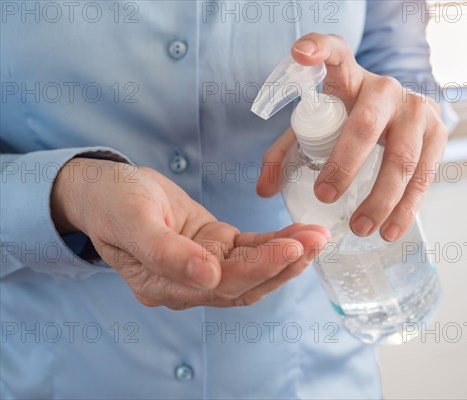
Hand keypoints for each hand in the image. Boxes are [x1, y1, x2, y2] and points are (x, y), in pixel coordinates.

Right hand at [51, 158, 328, 309]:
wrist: (107, 187)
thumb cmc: (112, 201)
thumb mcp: (133, 220)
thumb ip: (165, 253)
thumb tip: (207, 278)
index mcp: (164, 285)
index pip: (222, 285)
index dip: (260, 268)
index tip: (291, 248)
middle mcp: (188, 284)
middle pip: (246, 281)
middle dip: (284, 262)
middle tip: (318, 240)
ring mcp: (204, 266)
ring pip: (253, 268)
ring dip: (287, 254)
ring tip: (317, 237)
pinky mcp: (215, 246)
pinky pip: (250, 248)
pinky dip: (275, 242)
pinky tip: (298, 234)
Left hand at [257, 33, 447, 241]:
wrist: (400, 114)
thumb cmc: (348, 120)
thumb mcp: (316, 127)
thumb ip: (285, 154)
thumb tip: (264, 191)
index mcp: (349, 78)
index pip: (334, 51)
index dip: (318, 48)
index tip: (299, 55)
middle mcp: (386, 88)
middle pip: (366, 125)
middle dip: (344, 165)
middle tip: (324, 197)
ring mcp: (418, 109)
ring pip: (402, 157)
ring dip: (381, 198)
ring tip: (361, 228)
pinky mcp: (439, 132)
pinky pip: (425, 174)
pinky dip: (408, 207)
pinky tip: (391, 229)